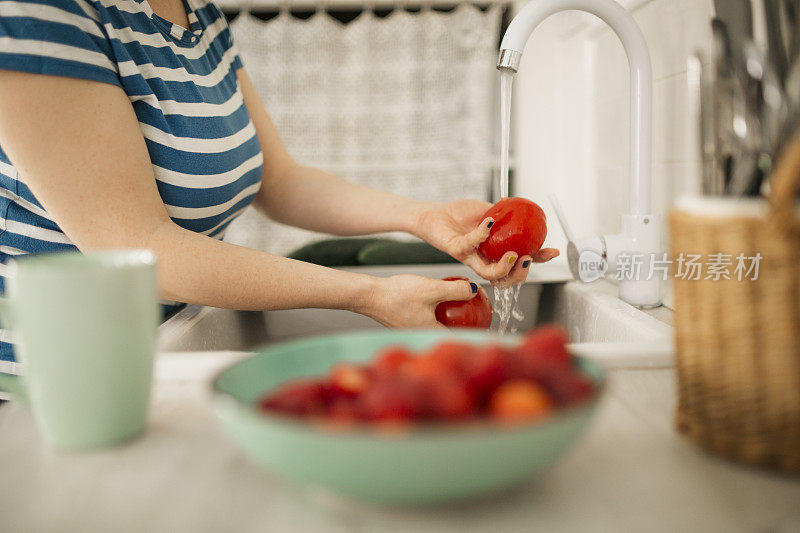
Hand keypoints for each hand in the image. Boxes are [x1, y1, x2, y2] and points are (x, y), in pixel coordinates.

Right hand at [362, 275, 476, 328]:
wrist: (368, 295)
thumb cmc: (397, 295)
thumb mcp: (433, 289)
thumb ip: (456, 290)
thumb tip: (474, 289)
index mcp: (431, 333)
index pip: (458, 337)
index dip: (473, 332)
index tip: (486, 325)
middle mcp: (421, 335)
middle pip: (447, 332)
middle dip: (462, 325)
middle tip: (476, 314)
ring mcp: (411, 330)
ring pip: (435, 325)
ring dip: (447, 318)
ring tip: (459, 307)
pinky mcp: (402, 323)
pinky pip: (424, 319)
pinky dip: (433, 312)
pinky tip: (436, 300)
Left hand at [413, 199, 559, 283]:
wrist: (435, 213)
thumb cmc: (459, 215)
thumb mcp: (488, 212)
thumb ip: (505, 214)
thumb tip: (525, 210)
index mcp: (496, 251)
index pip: (520, 261)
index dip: (538, 260)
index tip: (552, 252)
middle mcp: (484, 259)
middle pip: (507, 278)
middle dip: (522, 274)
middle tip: (528, 259)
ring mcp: (470, 257)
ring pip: (489, 274)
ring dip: (504, 268)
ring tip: (512, 255)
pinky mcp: (456, 250)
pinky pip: (471, 246)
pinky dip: (481, 235)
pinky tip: (488, 223)